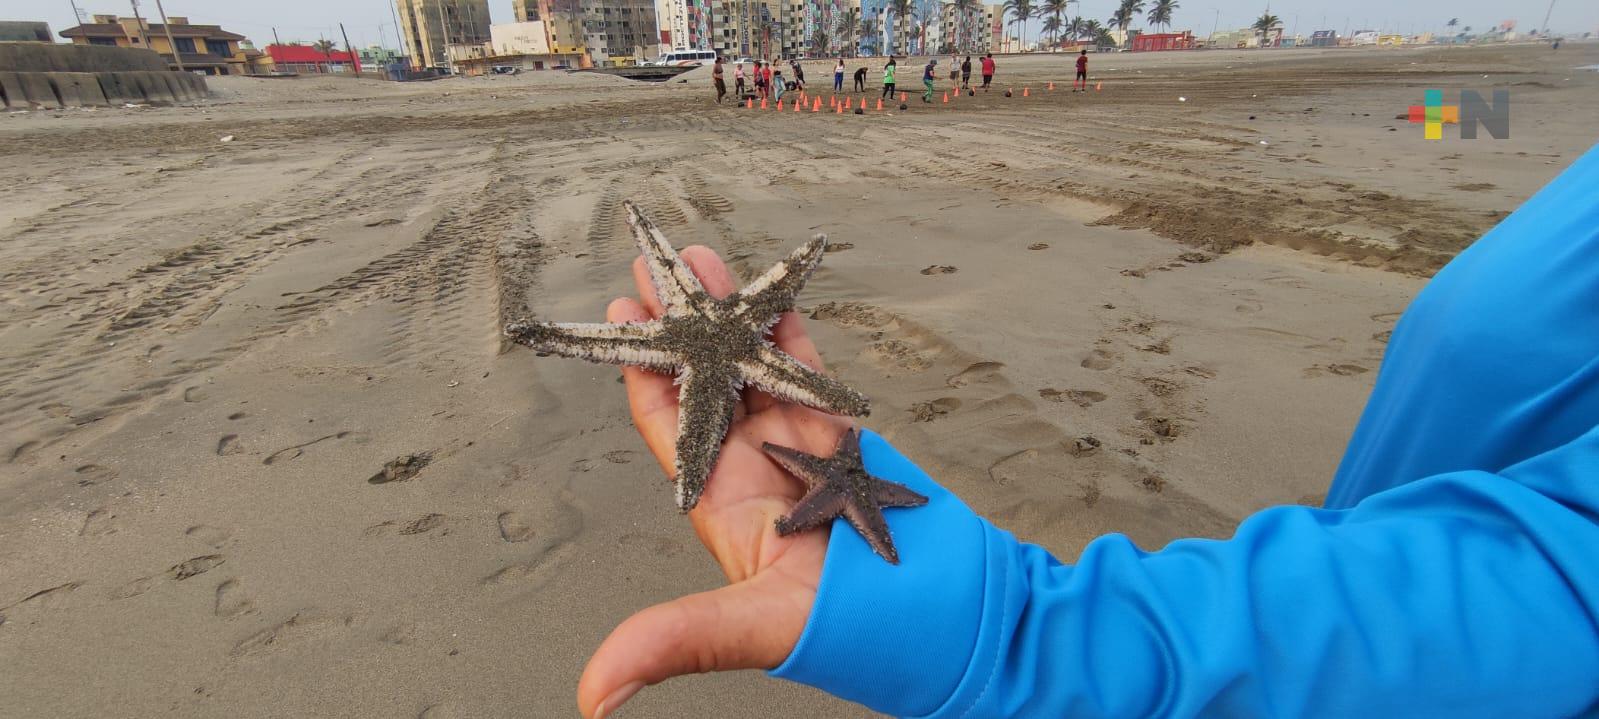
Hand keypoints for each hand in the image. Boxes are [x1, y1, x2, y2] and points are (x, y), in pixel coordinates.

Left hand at [576, 246, 850, 717]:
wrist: (939, 615)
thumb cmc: (849, 629)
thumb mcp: (749, 632)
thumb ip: (673, 645)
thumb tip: (590, 697)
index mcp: (724, 501)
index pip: (672, 426)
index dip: (644, 373)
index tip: (621, 319)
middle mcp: (757, 467)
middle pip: (706, 382)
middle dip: (679, 325)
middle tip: (653, 268)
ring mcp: (803, 446)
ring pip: (756, 364)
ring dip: (733, 313)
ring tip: (705, 259)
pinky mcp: (847, 434)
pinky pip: (812, 372)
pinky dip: (794, 331)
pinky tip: (774, 294)